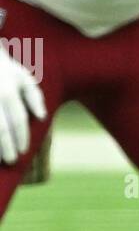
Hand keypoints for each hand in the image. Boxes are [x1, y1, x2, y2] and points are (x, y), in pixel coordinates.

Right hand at [0, 44, 46, 163]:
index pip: (18, 120)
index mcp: (9, 91)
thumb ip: (35, 97)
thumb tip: (42, 117)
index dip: (22, 137)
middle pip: (1, 128)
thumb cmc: (5, 69)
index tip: (23, 151)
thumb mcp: (23, 78)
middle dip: (7, 147)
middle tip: (12, 160)